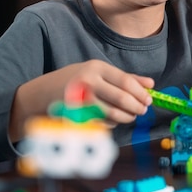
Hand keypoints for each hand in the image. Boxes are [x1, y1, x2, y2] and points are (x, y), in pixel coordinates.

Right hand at [9, 60, 153, 140]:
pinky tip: (113, 119)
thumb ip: (124, 77)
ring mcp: (80, 101)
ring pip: (113, 113)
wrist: (40, 95)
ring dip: (127, 117)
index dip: (140, 92)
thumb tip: (151, 84)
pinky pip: (101, 123)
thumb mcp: (97, 73)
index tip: (149, 99)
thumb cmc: (74, 81)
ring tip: (132, 116)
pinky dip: (112, 123)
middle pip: (121, 98)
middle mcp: (87, 82)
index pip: (125, 81)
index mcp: (95, 67)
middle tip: (143, 110)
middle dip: (136, 107)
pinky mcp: (75, 117)